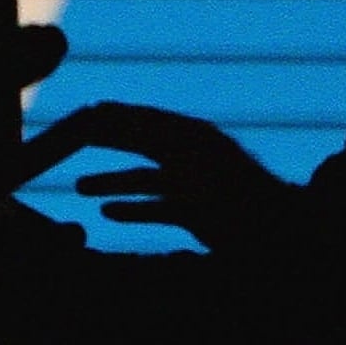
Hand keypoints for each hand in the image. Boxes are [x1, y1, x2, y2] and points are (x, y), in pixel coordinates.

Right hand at [21, 102, 295, 242]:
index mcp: (189, 135)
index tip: (77, 116)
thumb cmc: (233, 192)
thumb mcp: (186, 157)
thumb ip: (146, 136)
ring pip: (142, 179)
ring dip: (110, 181)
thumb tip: (102, 112)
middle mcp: (189, 155)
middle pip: (138, 143)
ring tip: (79, 188)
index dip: (108, 118)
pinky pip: (156, 207)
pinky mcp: (196, 214)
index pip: (139, 119)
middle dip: (105, 142)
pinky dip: (132, 209)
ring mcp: (193, 185)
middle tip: (69, 141)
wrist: (277, 231)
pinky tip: (107, 213)